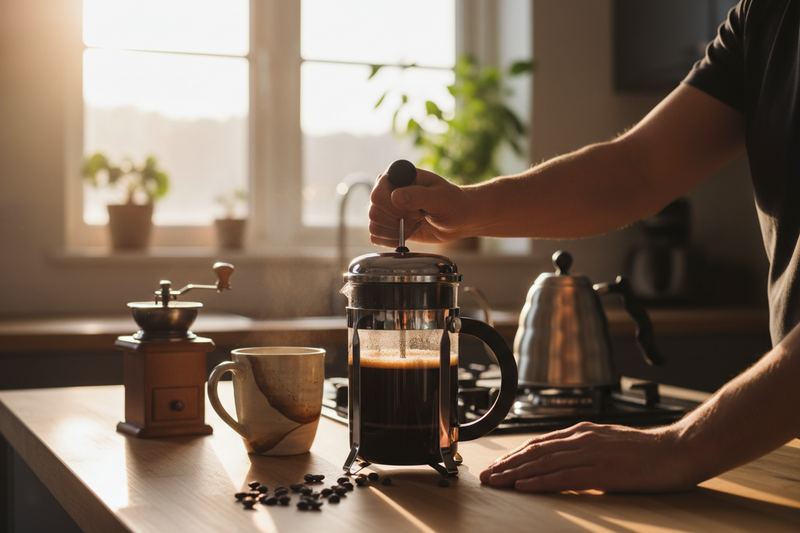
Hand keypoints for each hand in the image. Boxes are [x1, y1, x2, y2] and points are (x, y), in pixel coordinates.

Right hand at [368, 168, 468, 247]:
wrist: (458, 219)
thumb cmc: (453, 203)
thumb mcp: (440, 198)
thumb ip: (419, 196)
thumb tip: (395, 197)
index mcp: (398, 176)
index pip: (377, 195)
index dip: (395, 208)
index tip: (416, 211)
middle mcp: (387, 191)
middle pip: (374, 213)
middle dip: (399, 222)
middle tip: (418, 218)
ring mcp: (386, 208)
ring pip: (374, 226)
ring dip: (397, 231)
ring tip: (415, 224)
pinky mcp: (387, 225)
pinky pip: (376, 236)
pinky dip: (393, 240)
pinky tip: (409, 233)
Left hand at [479, 422, 696, 492]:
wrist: (679, 450)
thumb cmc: (648, 451)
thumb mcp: (610, 445)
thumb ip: (587, 451)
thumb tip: (567, 464)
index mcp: (583, 433)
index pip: (540, 443)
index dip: (515, 455)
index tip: (497, 465)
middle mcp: (582, 439)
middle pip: (535, 451)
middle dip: (507, 464)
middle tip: (486, 475)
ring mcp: (591, 454)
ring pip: (543, 462)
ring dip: (515, 473)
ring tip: (496, 481)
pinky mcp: (602, 471)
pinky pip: (564, 477)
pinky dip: (540, 481)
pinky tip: (524, 486)